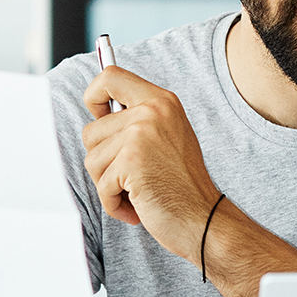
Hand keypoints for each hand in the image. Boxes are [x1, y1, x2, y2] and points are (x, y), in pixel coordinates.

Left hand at [82, 66, 221, 261]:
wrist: (205, 220)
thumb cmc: (183, 187)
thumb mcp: (167, 138)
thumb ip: (138, 120)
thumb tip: (98, 112)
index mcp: (162, 101)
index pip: (109, 77)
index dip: (93, 98)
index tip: (102, 119)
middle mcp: (152, 111)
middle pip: (91, 131)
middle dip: (104, 163)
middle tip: (133, 176)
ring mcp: (141, 134)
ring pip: (92, 160)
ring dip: (109, 185)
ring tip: (139, 191)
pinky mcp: (132, 161)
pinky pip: (101, 185)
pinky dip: (114, 204)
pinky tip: (139, 205)